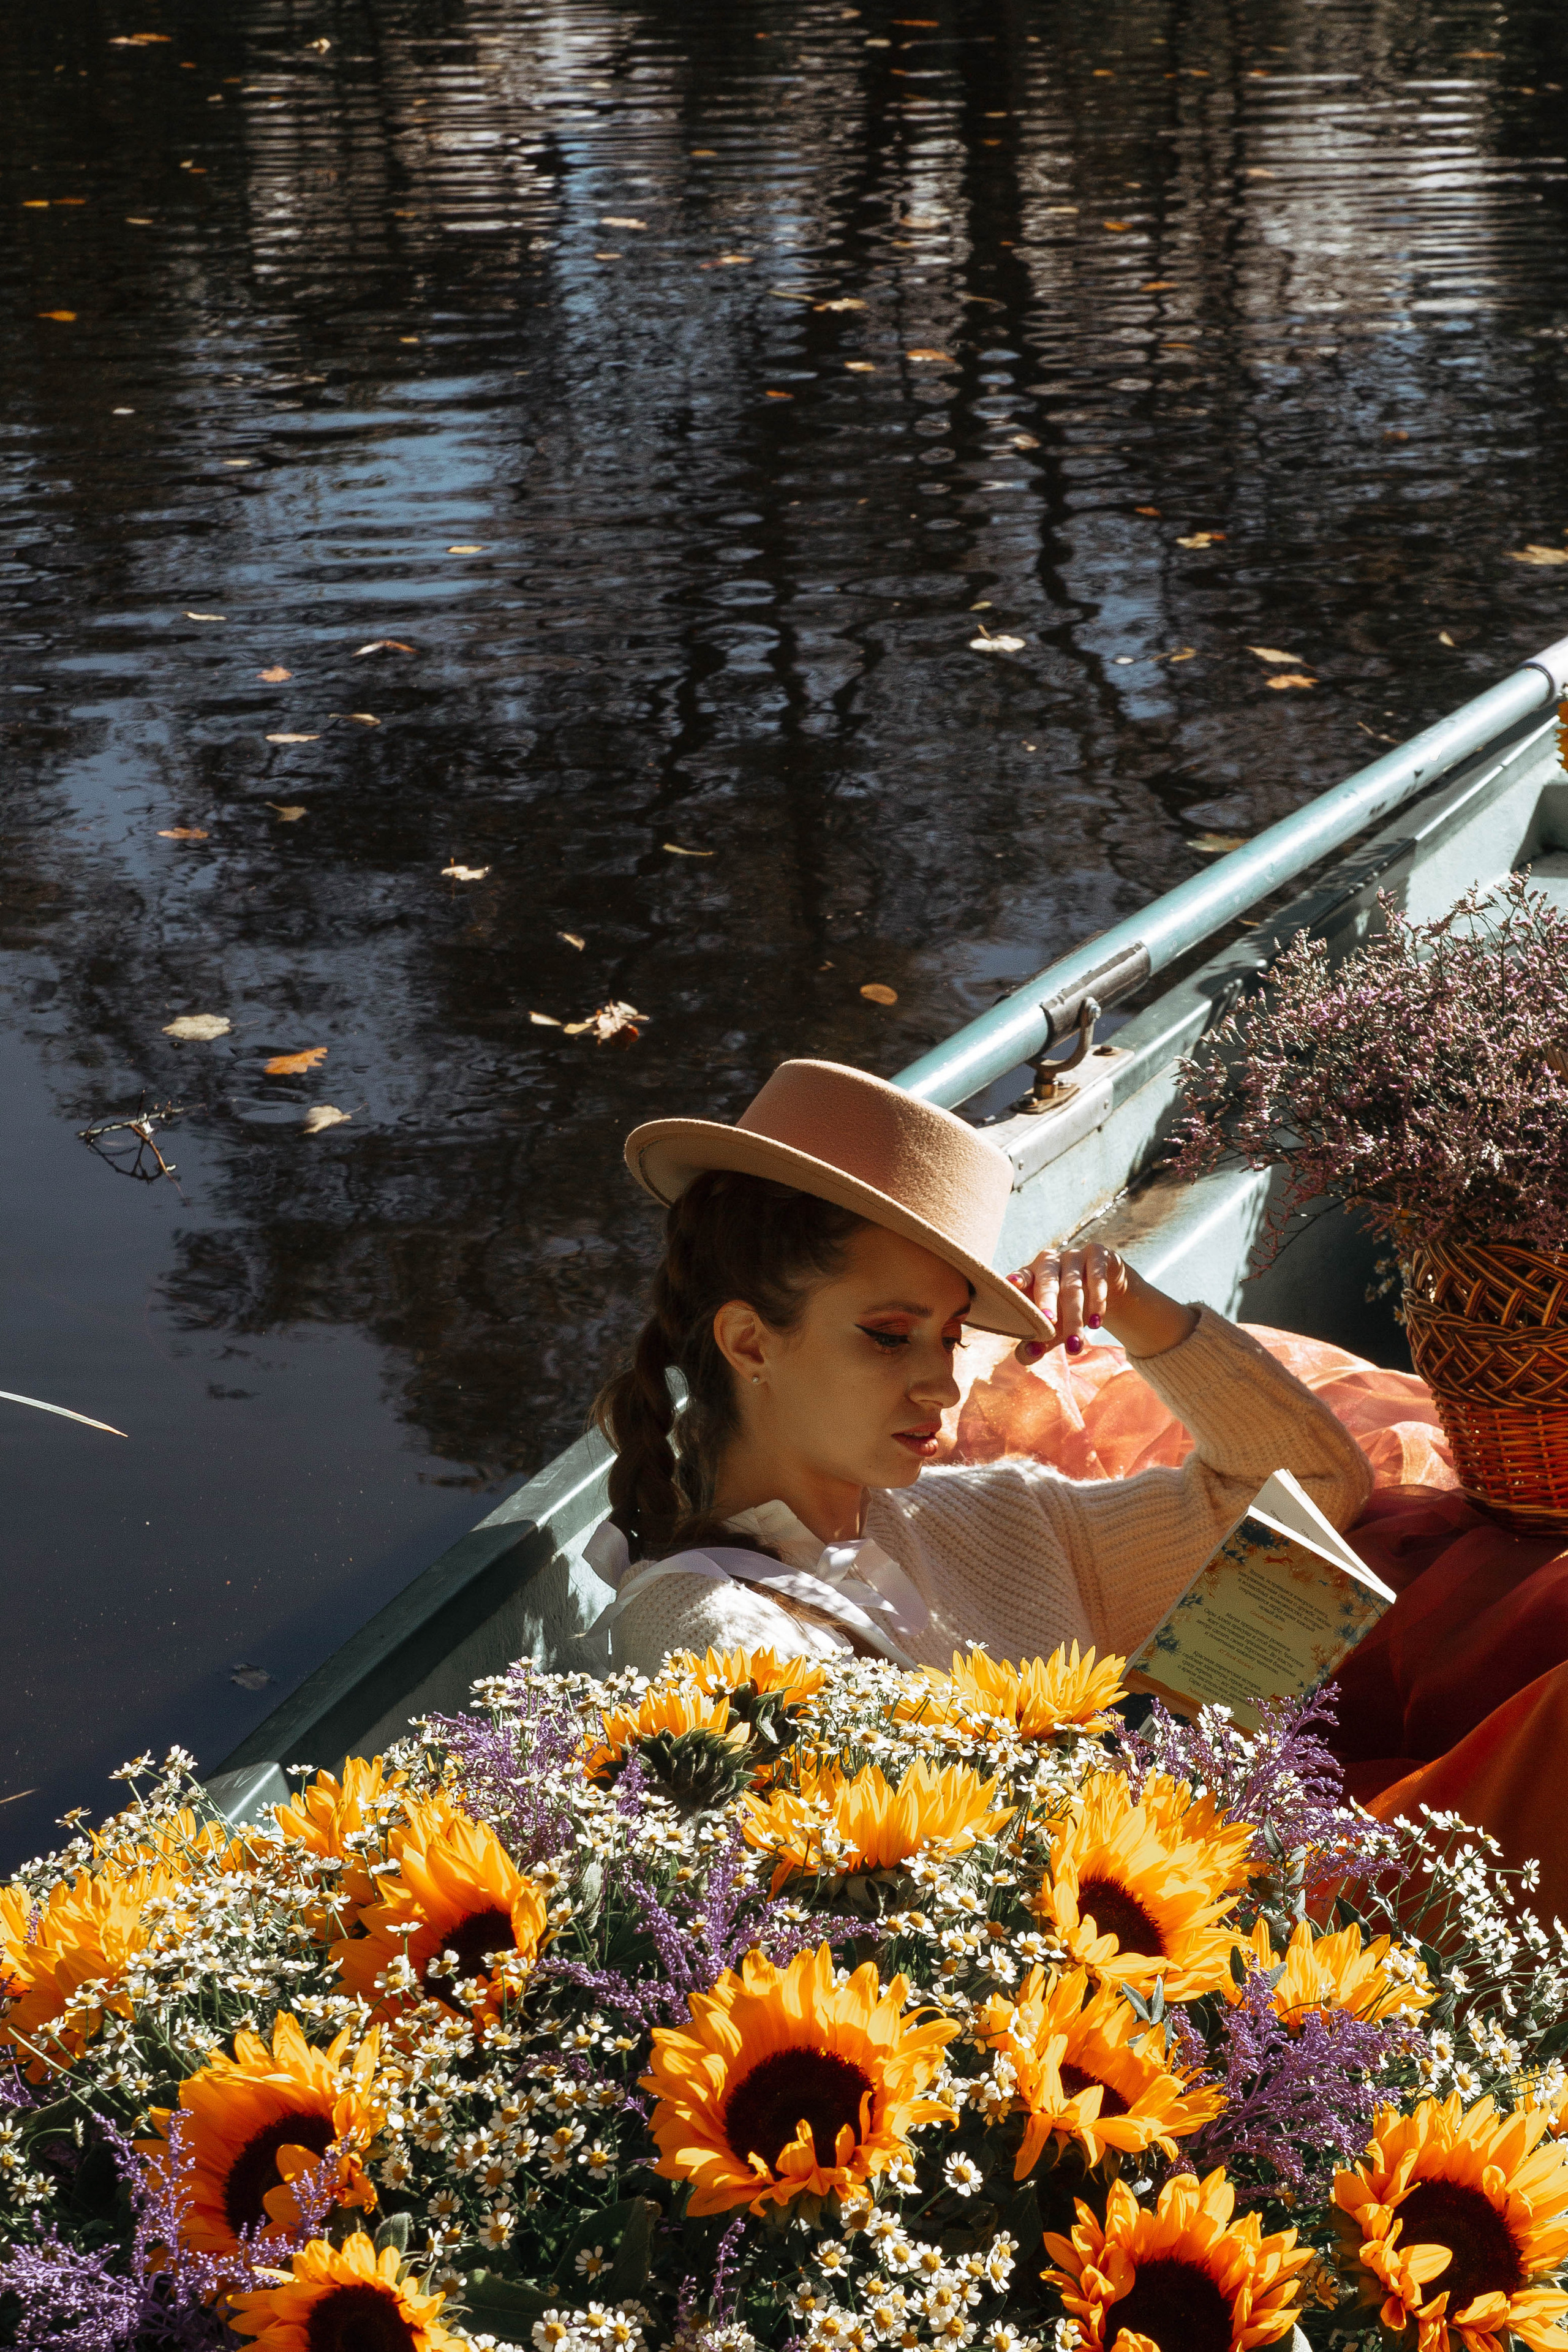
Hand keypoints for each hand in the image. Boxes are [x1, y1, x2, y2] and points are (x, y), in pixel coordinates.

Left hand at [1006, 1245, 1198, 1362]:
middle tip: (1049, 1323)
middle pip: (1047, 1282)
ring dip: (1075, 1316)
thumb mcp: (1055, 1325)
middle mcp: (1050, 1261)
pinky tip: (1096, 1322)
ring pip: (1073, 1286)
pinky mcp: (1098, 1254)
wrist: (1106, 1286)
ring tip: (1076, 1344)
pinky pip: (1097, 1277)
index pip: (1022, 1275)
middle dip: (1047, 1303)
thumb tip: (1028, 1355)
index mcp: (1031, 1274)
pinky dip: (1097, 1301)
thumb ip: (1039, 1341)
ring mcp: (1074, 1255)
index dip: (1018, 1279)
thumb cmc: (1069, 1307)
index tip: (1012, 1284)